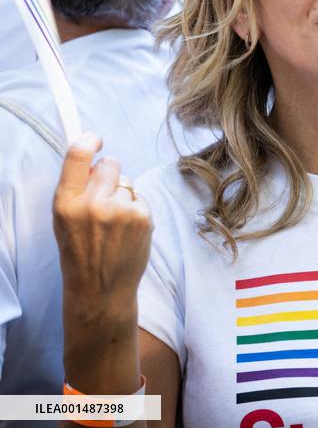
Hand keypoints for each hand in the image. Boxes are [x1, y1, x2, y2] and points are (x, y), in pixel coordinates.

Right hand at [53, 133, 151, 306]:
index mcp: (66, 202)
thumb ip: (77, 189)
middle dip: (111, 174)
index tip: (96, 139)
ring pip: (128, 183)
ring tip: (115, 224)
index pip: (77, 155)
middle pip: (111, 165)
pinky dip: (136, 211)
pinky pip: (140, 199)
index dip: (89, 140)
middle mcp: (92, 204)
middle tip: (106, 196)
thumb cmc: (81, 252)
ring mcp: (119, 211)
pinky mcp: (142, 218)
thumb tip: (98, 159)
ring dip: (124, 196)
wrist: (100, 288)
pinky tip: (127, 231)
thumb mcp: (65, 219)